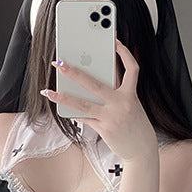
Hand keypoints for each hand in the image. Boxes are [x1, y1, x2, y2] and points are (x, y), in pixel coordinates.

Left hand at [41, 38, 156, 161]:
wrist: (141, 149)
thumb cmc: (135, 124)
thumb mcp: (132, 104)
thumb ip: (118, 88)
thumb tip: (101, 73)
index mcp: (131, 95)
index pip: (132, 69)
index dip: (125, 54)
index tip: (116, 42)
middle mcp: (122, 104)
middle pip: (95, 85)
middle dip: (75, 73)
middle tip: (60, 64)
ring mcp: (112, 118)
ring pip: (83, 104)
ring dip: (64, 97)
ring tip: (49, 92)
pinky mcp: (104, 129)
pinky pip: (85, 118)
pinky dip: (73, 112)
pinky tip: (61, 107)